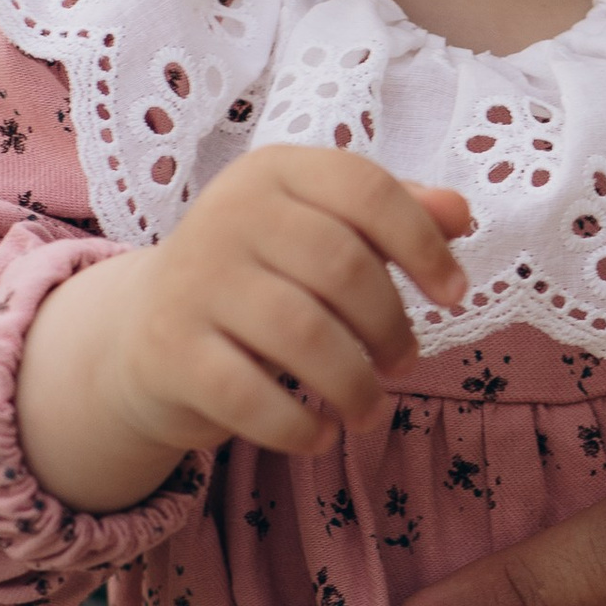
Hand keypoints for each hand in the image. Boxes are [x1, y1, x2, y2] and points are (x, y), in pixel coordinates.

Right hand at [17, 150, 472, 510]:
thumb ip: (393, 216)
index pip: (366, 189)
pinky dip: (298, 426)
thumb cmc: (261, 274)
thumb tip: (460, 212)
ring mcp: (193, 280)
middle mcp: (227, 213)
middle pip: (341, 267)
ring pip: (303, 336)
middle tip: (406, 363)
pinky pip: (251, 397)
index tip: (455, 295)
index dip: (423, 243)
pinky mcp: (169, 350)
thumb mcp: (322, 229)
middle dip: (390, 326)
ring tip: (370, 407)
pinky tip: (320, 435)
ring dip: (355, 385)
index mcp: (274, 170)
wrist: (145, 328)